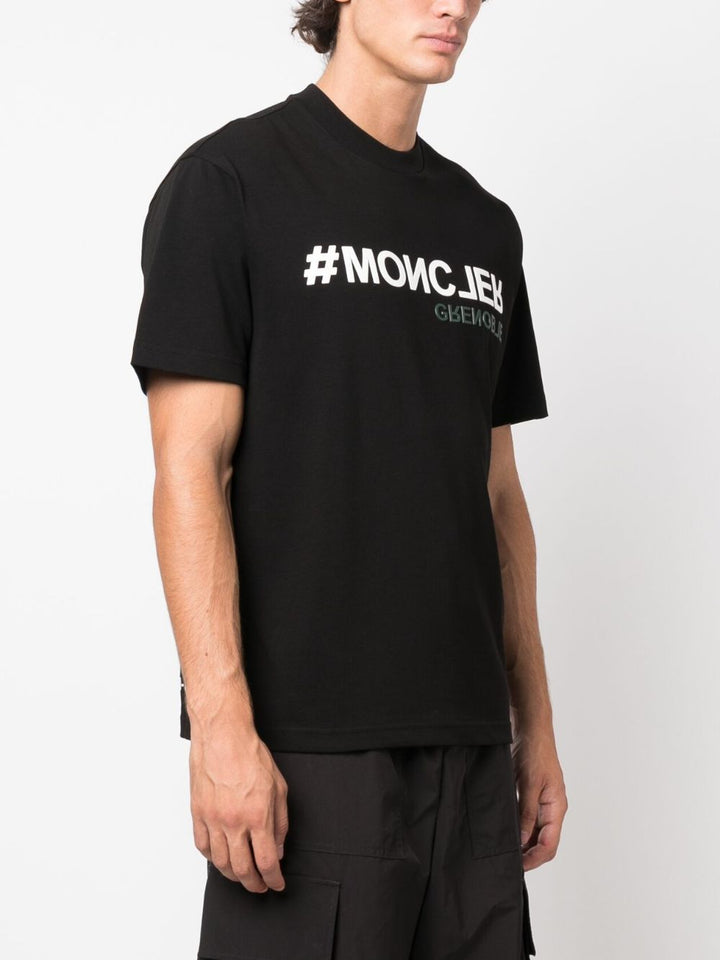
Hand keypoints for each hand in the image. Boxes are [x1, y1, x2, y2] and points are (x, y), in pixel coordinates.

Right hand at [189, 725, 288, 892]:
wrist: (223, 736)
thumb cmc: (251, 755)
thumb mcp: (279, 787)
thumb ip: (280, 822)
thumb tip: (277, 849)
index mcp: (257, 815)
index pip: (266, 861)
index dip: (273, 879)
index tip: (276, 884)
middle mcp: (234, 822)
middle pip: (242, 869)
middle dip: (253, 884)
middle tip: (260, 886)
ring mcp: (213, 819)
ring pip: (220, 862)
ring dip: (232, 875)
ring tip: (241, 876)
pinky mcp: (198, 813)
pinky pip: (202, 846)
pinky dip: (212, 858)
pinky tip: (220, 858)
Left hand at [511, 728, 567, 870]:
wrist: (529, 726)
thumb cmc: (534, 750)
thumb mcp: (528, 783)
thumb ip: (526, 812)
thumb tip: (522, 840)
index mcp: (557, 806)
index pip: (549, 845)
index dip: (534, 859)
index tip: (517, 867)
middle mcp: (552, 807)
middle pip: (544, 842)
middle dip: (528, 856)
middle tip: (507, 863)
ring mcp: (542, 801)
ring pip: (535, 832)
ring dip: (522, 843)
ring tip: (503, 850)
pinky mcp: (531, 794)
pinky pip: (528, 819)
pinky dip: (518, 828)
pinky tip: (505, 831)